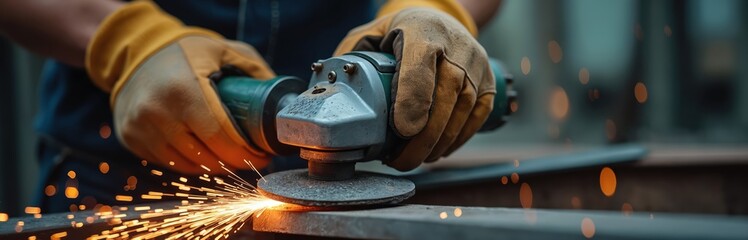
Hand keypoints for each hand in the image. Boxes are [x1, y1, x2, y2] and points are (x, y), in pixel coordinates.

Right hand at [86, 2, 273, 173]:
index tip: (262, 155)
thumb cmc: (186, 52)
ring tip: (231, 158)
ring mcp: (141, 127)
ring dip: (214, 167)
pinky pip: (168, 163)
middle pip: (206, 156)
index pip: (221, 138)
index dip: (245, 153)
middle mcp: (158, 112)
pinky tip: (206, 156)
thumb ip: (254, 70)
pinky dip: (191, 164)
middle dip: (234, 163)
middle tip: (252, 159)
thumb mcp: (223, 50)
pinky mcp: (131, 137)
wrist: (135, 53)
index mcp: (184, 90)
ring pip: (188, 165)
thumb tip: (282, 98)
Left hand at [334, 7, 495, 170]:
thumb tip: (334, 87)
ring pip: (461, 112)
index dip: (411, 103)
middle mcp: (455, 47)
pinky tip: (438, 151)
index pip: (418, 70)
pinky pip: (477, 117)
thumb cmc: (404, 31)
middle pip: (443, 99)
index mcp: (421, 32)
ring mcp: (476, 65)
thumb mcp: (374, 33)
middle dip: (421, 139)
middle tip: (399, 161)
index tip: (401, 130)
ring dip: (438, 144)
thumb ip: (353, 55)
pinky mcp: (489, 82)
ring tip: (415, 160)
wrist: (442, 20)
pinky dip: (458, 139)